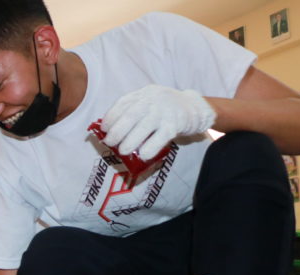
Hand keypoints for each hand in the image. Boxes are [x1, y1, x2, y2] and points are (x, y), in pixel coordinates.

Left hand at [101, 84, 215, 160]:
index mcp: (143, 94)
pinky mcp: (175, 124)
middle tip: (110, 143)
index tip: (103, 129)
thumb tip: (110, 131)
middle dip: (117, 131)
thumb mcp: (148, 102)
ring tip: (122, 151)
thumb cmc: (165, 109)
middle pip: (130, 115)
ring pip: (143, 127)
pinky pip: (160, 138)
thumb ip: (132, 111)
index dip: (110, 117)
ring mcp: (164, 111)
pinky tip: (142, 155)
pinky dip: (149, 148)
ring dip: (130, 141)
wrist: (195, 106)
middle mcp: (153, 100)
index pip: (122, 104)